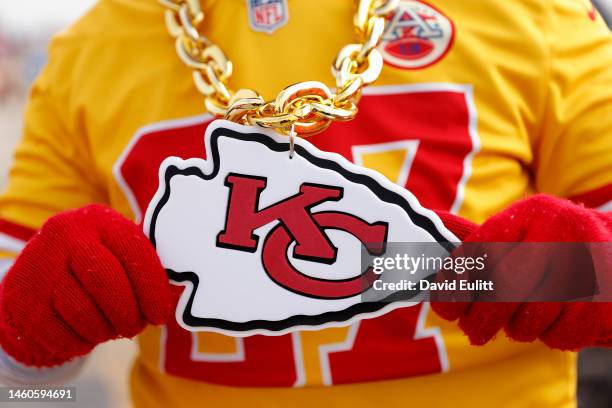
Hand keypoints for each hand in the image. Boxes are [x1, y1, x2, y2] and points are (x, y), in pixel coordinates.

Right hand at [0, 205, 171, 366]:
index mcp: (99, 218)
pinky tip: (88, 334)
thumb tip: (182, 286)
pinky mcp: (23, 299)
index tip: (161, 315)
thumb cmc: (96, 265)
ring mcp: (40, 264)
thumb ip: (147, 263)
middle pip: (108, 283)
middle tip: (137, 327)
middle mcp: (66, 233)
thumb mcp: (118, 252)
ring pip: (85, 313)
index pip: (135, 251)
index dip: (153, 288)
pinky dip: (82, 342)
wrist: (35, 277)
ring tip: (113, 329)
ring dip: (107, 331)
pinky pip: (62, 334)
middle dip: (130, 314)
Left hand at [432, 195, 611, 349]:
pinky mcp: (603, 298)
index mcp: (530, 214)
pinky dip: (550, 337)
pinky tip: (549, 326)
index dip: (456, 283)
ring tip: (515, 325)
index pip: (480, 250)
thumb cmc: (554, 248)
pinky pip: (562, 333)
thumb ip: (483, 248)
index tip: (445, 306)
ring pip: (532, 315)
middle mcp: (558, 233)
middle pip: (504, 287)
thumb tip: (439, 261)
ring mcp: (585, 266)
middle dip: (480, 317)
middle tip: (472, 331)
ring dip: (516, 329)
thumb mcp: (522, 234)